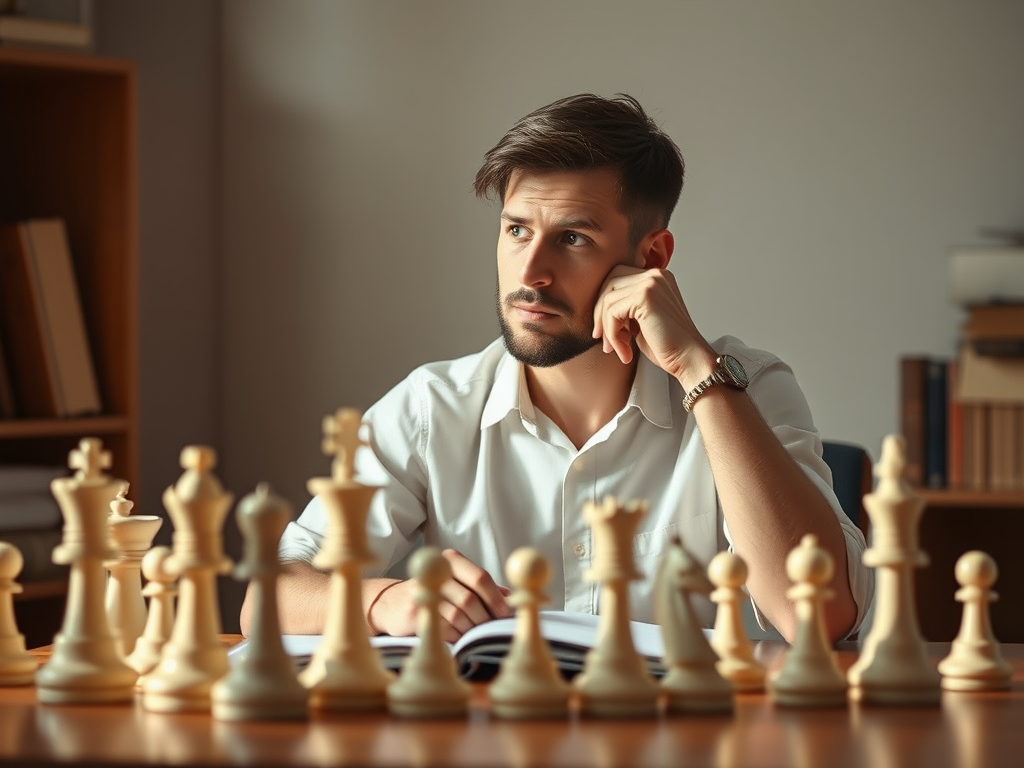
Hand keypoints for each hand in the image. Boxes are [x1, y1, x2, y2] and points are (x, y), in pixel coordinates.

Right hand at [367, 549, 511, 641]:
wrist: (392, 603)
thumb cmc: (434, 593)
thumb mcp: (457, 583)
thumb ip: (483, 588)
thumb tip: (512, 599)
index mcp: (451, 561)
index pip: (480, 578)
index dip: (496, 598)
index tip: (506, 613)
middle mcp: (437, 572)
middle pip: (470, 599)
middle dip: (485, 617)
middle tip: (492, 628)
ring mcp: (425, 592)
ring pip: (459, 615)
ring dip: (472, 628)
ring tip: (475, 633)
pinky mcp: (416, 612)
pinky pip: (445, 628)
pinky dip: (458, 635)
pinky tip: (460, 636)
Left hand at [592, 264, 714, 386]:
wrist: (690, 360)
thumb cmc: (668, 346)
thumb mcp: (641, 321)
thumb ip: (625, 309)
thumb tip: (597, 311)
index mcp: (656, 278)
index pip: (617, 278)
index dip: (605, 305)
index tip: (603, 331)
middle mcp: (655, 275)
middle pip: (609, 282)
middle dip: (600, 313)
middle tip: (602, 339)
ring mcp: (651, 283)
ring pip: (608, 299)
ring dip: (607, 329)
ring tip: (618, 349)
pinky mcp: (645, 297)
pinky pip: (613, 312)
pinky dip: (613, 334)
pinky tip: (625, 351)